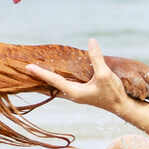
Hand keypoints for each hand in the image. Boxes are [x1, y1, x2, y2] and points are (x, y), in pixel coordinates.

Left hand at [27, 39, 148, 111]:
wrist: (122, 106)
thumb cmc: (113, 93)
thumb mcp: (105, 74)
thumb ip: (97, 59)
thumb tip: (91, 41)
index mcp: (74, 92)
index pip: (53, 81)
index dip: (41, 73)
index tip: (28, 67)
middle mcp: (72, 94)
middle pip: (51, 84)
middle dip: (39, 77)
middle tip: (26, 68)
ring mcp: (76, 94)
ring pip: (57, 85)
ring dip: (47, 78)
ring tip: (36, 70)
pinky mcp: (81, 92)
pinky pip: (64, 84)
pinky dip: (57, 79)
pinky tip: (56, 73)